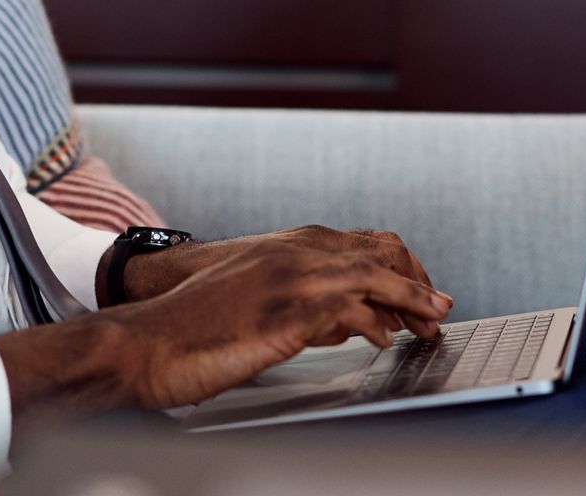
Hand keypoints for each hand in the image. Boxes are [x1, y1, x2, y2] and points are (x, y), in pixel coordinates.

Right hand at [119, 224, 440, 338]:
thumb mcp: (261, 305)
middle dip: (417, 281)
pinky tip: (384, 342)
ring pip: (373, 274)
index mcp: (288, 246)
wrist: (146, 340)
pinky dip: (375, 324)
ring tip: (430, 325)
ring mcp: (289, 277)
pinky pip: (347, 309)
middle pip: (381, 250)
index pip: (367, 244)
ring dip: (411, 300)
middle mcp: (294, 252)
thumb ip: (308, 306)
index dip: (403, 270)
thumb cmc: (197, 329)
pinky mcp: (282, 310)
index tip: (422, 297)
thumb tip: (353, 323)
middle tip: (438, 312)